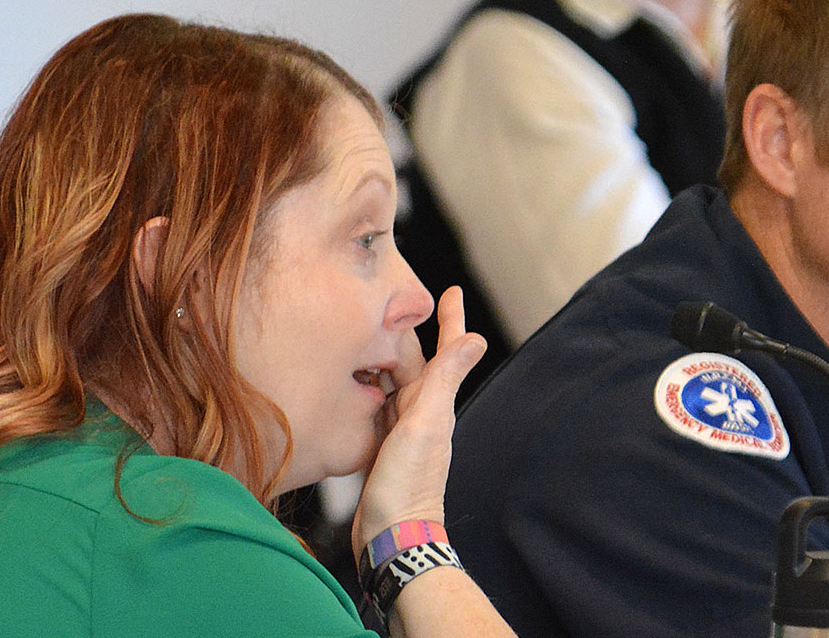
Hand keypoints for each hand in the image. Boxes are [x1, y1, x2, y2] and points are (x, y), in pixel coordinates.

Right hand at [353, 286, 486, 551]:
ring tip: (363, 331)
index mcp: (433, 404)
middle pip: (411, 363)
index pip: (444, 352)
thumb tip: (477, 340)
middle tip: (387, 301)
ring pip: (390, 383)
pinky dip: (365, 389)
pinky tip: (351, 382)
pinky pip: (373, 408)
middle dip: (402, 332)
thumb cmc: (407, 485)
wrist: (392, 537)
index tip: (451, 292)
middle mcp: (420, 415)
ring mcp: (400, 433)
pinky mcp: (380, 449)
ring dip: (380, 358)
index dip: (449, 321)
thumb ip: (445, 380)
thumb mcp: (425, 425)